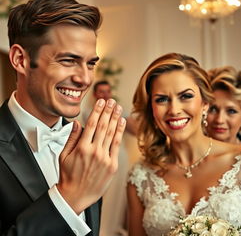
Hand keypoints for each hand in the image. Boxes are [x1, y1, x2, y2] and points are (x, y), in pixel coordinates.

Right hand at [57, 98, 125, 213]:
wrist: (76, 196)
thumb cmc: (68, 176)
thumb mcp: (64, 156)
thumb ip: (71, 138)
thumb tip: (77, 123)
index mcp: (82, 148)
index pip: (91, 124)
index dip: (97, 111)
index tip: (101, 101)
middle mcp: (94, 151)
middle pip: (103, 126)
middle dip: (108, 111)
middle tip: (112, 100)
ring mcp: (105, 158)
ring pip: (111, 133)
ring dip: (115, 118)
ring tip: (118, 108)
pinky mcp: (112, 165)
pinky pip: (117, 145)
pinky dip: (119, 132)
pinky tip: (121, 122)